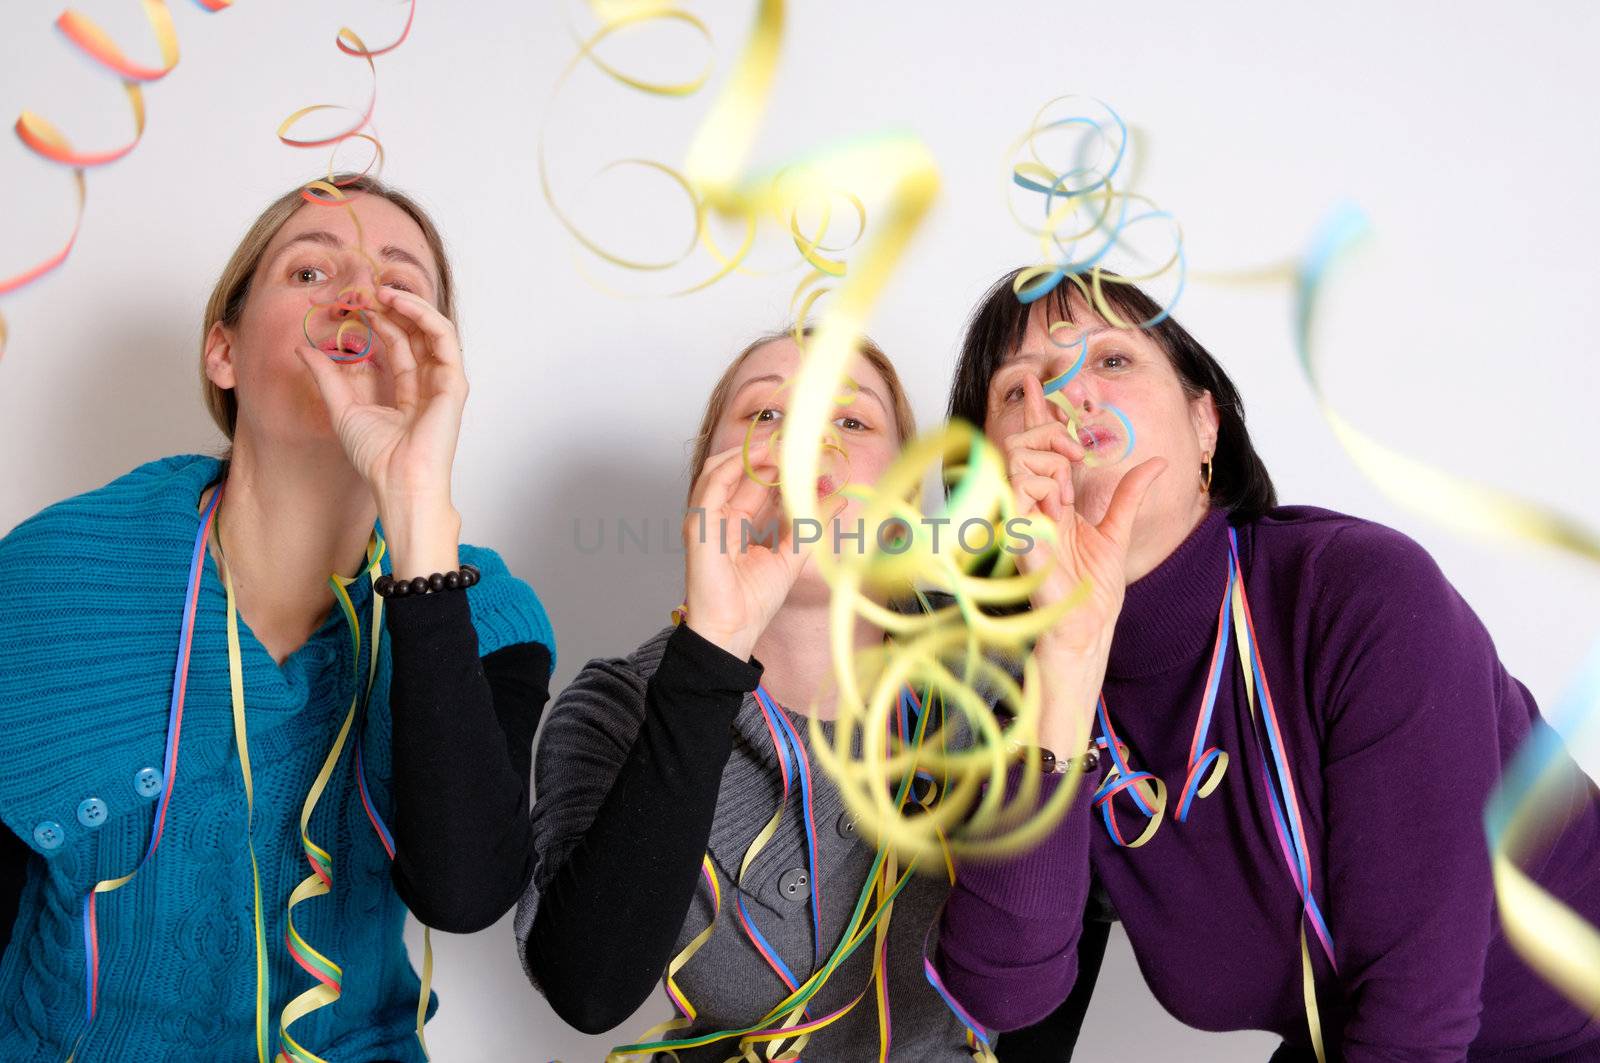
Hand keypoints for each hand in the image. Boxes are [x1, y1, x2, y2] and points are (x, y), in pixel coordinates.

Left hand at [298, 287, 464, 576]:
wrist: (397, 481)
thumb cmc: (376, 458)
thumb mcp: (342, 408)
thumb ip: (327, 377)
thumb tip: (303, 348)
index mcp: (407, 392)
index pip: (396, 345)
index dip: (377, 321)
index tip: (354, 304)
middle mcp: (428, 384)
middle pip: (415, 333)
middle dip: (393, 307)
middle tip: (367, 289)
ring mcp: (443, 383)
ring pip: (432, 330)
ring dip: (410, 305)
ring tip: (383, 291)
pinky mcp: (453, 383)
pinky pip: (444, 338)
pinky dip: (425, 316)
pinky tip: (400, 304)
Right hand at [681, 438, 840, 660]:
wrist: (733, 630)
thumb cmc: (754, 602)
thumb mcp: (793, 555)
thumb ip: (812, 525)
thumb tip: (839, 499)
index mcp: (738, 524)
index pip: (757, 484)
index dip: (780, 468)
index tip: (809, 458)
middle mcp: (720, 516)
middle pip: (739, 472)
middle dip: (767, 455)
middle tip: (797, 447)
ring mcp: (706, 518)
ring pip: (721, 469)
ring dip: (749, 454)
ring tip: (779, 449)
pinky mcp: (698, 523)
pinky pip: (712, 483)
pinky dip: (733, 465)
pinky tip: (760, 459)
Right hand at [1003, 374, 1165, 749]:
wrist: (1086, 628)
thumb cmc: (1092, 591)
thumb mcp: (1118, 530)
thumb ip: (1129, 494)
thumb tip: (1157, 462)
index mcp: (1051, 499)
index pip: (1042, 446)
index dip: (1043, 412)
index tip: (1045, 381)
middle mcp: (1031, 502)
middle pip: (1025, 441)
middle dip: (1049, 427)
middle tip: (1078, 443)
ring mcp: (1020, 513)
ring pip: (1017, 455)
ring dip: (1047, 453)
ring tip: (1069, 474)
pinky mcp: (1015, 528)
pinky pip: (1015, 484)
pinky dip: (1038, 478)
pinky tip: (1057, 495)